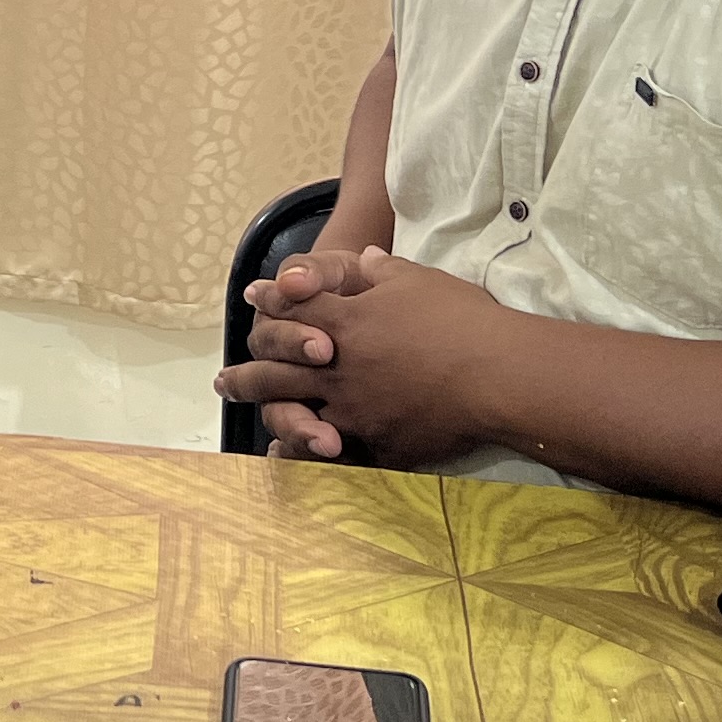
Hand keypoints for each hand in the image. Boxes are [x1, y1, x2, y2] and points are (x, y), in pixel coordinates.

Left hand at [216, 247, 511, 469]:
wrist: (499, 373)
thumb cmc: (461, 319)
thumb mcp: (416, 280)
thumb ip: (381, 272)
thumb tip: (363, 257)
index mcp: (344, 323)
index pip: (293, 308)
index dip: (271, 301)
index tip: (253, 298)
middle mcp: (339, 368)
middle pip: (277, 369)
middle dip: (246, 374)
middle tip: (222, 382)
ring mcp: (355, 410)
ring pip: (296, 415)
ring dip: (269, 417)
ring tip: (253, 427)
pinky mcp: (379, 444)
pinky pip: (337, 456)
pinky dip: (311, 459)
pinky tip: (294, 464)